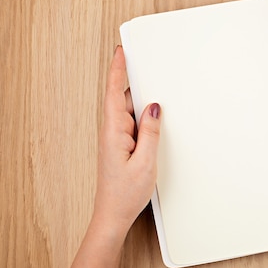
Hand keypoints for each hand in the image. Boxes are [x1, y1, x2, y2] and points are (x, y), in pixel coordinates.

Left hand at [94, 46, 161, 231]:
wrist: (113, 215)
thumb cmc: (125, 194)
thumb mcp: (146, 162)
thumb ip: (151, 132)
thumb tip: (154, 107)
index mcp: (113, 132)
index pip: (113, 92)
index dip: (117, 70)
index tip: (121, 51)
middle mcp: (112, 132)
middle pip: (123, 99)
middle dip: (134, 83)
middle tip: (146, 68)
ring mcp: (115, 139)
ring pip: (129, 112)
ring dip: (141, 105)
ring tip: (156, 104)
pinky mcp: (121, 146)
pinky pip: (133, 125)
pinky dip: (143, 119)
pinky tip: (152, 123)